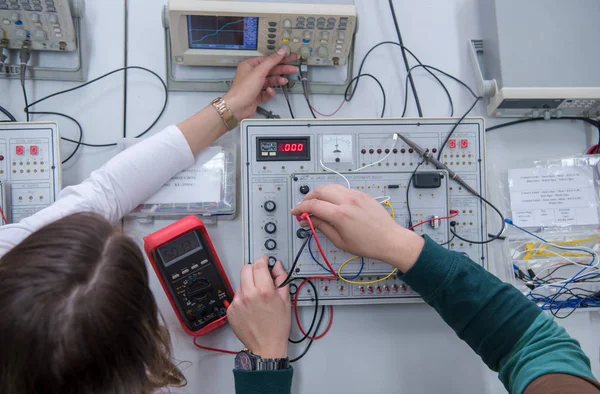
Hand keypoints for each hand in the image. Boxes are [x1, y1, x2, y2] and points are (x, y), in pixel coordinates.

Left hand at [224, 49, 297, 119]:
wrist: (238, 107)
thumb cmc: (243, 89)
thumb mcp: (259, 71)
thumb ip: (272, 60)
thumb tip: (281, 51)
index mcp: (250, 65)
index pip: (268, 59)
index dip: (280, 58)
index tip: (289, 57)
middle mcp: (251, 74)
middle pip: (270, 70)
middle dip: (282, 70)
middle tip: (292, 69)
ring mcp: (254, 85)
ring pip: (269, 81)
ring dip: (277, 81)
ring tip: (285, 81)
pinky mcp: (256, 95)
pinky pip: (266, 91)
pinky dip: (270, 92)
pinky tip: (270, 91)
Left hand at [227, 257, 290, 358]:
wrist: (266, 346)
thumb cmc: (278, 326)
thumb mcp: (286, 300)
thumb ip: (281, 279)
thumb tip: (277, 265)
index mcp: (263, 291)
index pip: (258, 264)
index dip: (263, 260)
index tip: (265, 261)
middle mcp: (248, 295)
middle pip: (245, 269)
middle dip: (254, 269)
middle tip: (261, 277)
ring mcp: (237, 302)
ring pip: (241, 283)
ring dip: (248, 284)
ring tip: (257, 298)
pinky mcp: (231, 310)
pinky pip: (236, 296)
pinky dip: (243, 297)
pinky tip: (251, 308)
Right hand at [290, 184, 424, 271]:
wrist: (390, 239)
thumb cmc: (369, 244)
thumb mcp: (340, 241)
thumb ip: (322, 227)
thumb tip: (309, 220)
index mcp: (340, 214)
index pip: (313, 205)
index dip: (300, 208)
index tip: (296, 212)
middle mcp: (347, 201)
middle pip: (319, 191)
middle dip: (307, 198)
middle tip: (304, 208)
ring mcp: (355, 195)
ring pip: (330, 186)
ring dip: (319, 193)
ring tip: (316, 204)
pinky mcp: (362, 194)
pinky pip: (342, 188)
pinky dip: (332, 193)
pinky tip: (331, 203)